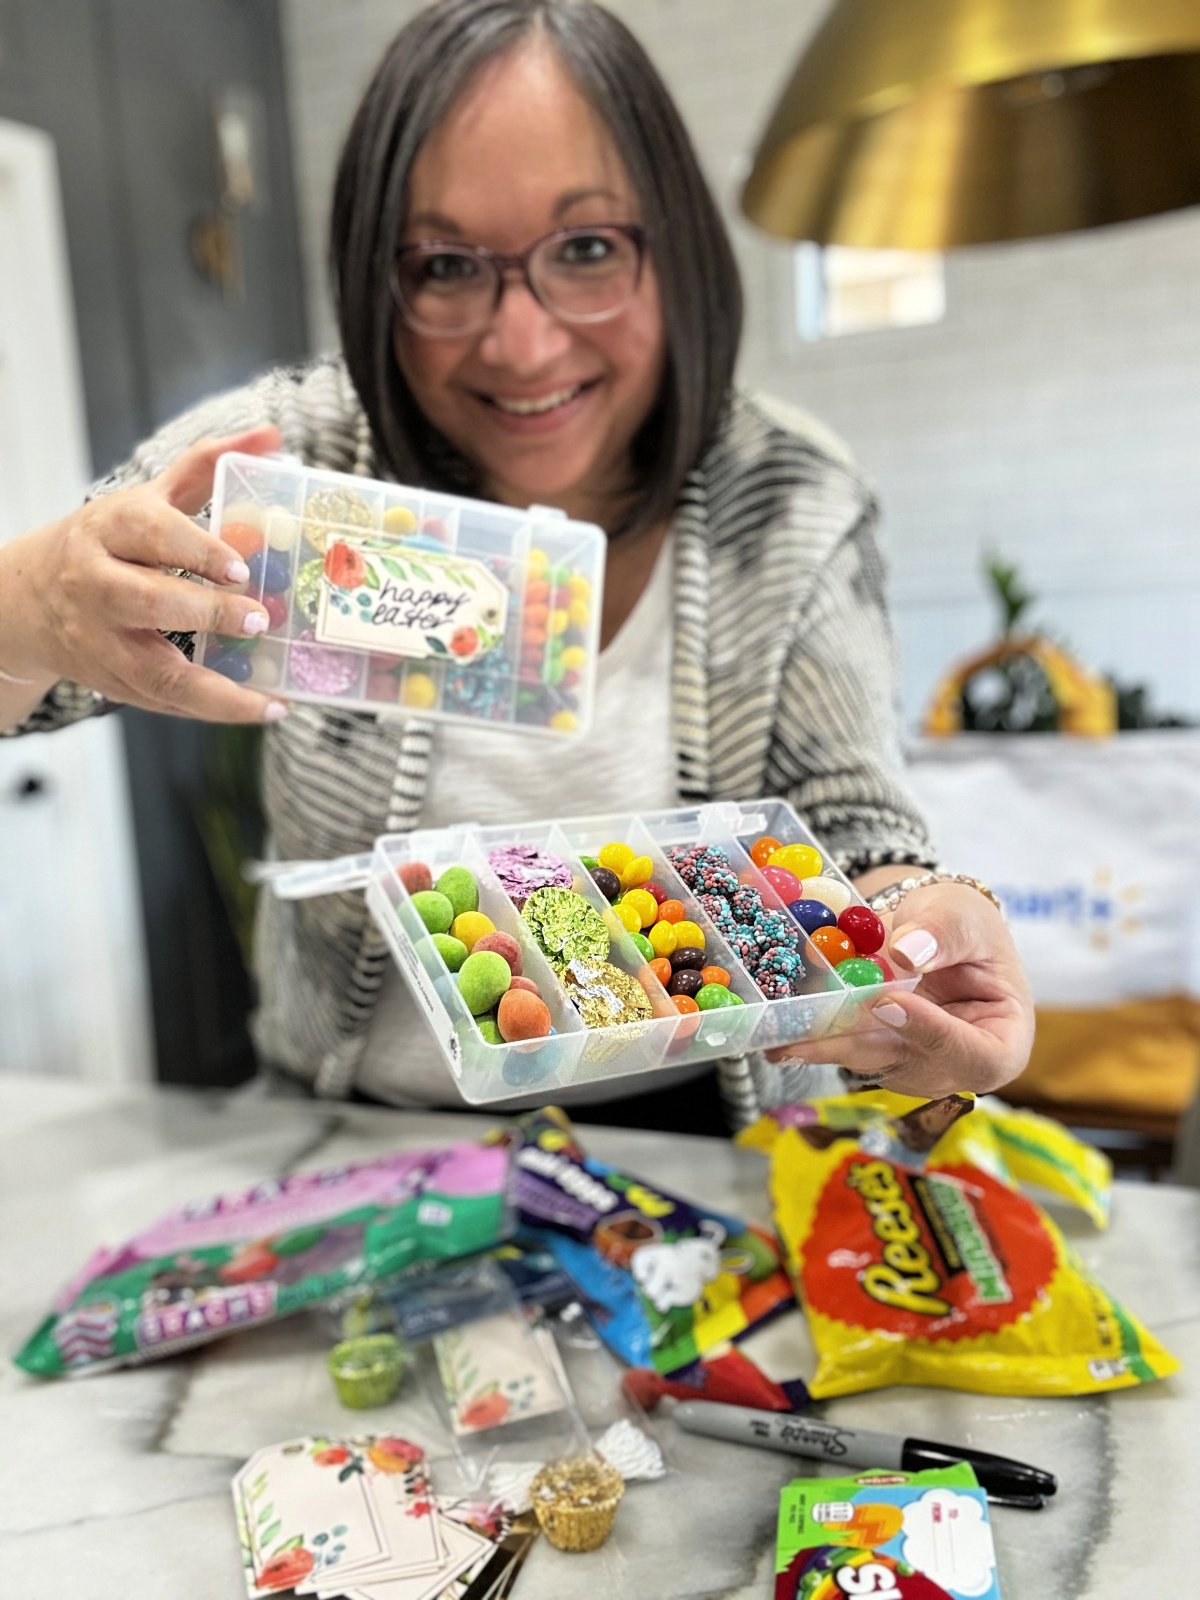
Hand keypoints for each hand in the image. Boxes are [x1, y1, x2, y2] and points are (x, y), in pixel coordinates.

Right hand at [0, 426, 288, 723]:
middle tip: (257, 618)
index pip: (150, 534)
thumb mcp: (148, 498)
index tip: (239, 565)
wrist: (29, 600)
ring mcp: (102, 641)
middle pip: (148, 601)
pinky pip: (164, 704)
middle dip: (205, 613)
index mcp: (109, 529)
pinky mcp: (113, 682)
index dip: (195, 550)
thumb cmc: (109, 542)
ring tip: (270, 698)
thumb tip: (272, 434)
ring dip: (216, 690)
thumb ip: (206, 465)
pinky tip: (261, 709)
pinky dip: (213, 711)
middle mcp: (97, 585)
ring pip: (154, 671)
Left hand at [767, 882, 1033, 1097]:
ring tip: (780, 1041)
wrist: (935, 926)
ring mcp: (915, 1065)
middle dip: (856, 1048)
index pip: (974, 1053)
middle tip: (804, 1040)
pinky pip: (847, 1048)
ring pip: (870, 1062)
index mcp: (1003, 1040)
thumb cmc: (965, 923)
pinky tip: (779, 1030)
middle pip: (911, 1066)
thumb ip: (940, 933)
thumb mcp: (961, 915)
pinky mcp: (878, 1054)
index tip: (889, 1004)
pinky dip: (816, 1036)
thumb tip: (904, 954)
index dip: (931, 1033)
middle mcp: (957, 1065)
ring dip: (825, 1049)